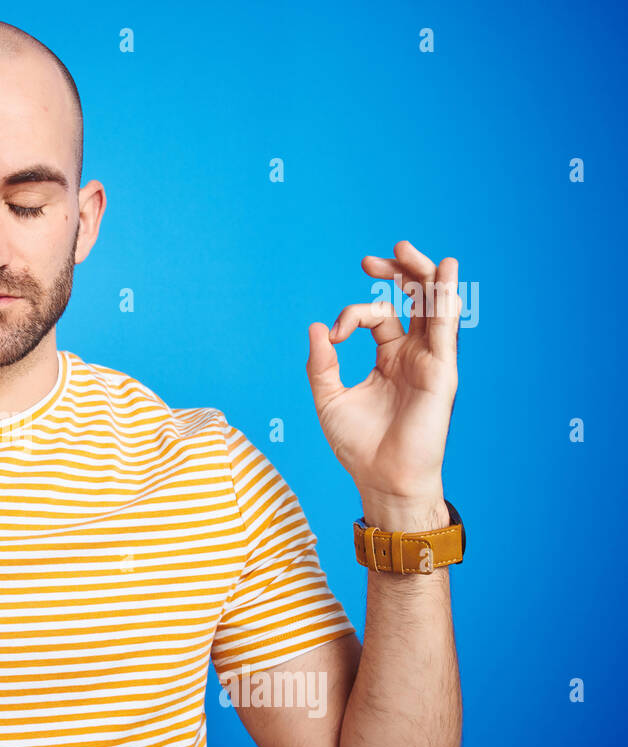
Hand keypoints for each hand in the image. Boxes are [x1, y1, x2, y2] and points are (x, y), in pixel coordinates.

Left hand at [305, 241, 459, 524]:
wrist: (381, 478)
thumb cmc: (358, 445)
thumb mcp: (329, 398)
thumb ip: (322, 363)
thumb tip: (316, 327)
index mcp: (389, 358)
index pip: (378, 316)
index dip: (353, 315)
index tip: (334, 336)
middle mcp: (414, 354)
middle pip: (415, 300)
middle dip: (398, 274)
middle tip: (371, 261)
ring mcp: (430, 360)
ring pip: (434, 307)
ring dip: (423, 275)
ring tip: (406, 251)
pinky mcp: (442, 371)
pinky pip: (446, 328)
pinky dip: (446, 299)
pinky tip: (446, 273)